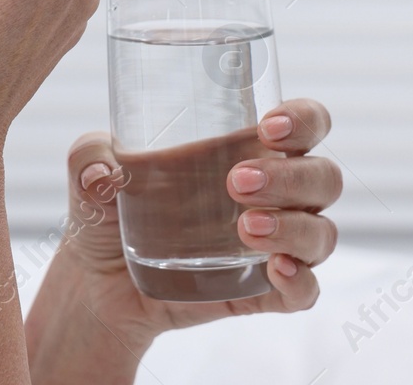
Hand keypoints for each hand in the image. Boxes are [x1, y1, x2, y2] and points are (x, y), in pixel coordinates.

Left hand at [25, 100, 340, 379]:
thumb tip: (102, 171)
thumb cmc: (110, 206)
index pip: (306, 122)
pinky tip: (276, 270)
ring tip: (245, 227)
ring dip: (293, 226)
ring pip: (321, 232)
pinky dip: (300, 281)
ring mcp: (276, 244)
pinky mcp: (264, 292)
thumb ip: (89, 157)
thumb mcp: (92, 173)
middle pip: (323, 176)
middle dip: (291, 175)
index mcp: (248, 146)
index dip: (303, 119)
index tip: (268, 126)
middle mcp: (277, 193)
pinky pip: (307, 290)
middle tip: (238, 181)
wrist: (96, 282)